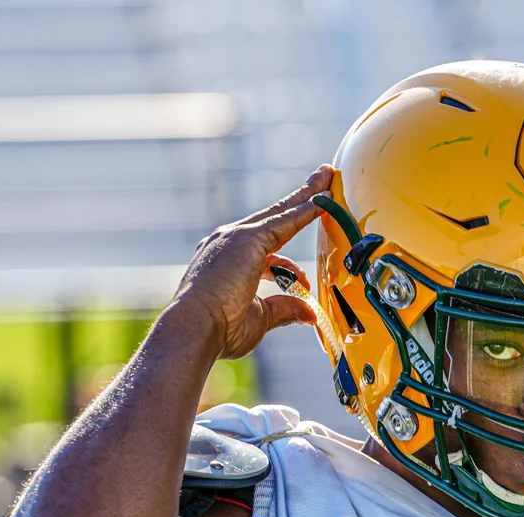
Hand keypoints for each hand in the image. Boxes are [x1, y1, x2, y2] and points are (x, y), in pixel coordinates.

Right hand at [169, 166, 332, 359]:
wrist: (194, 328)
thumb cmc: (219, 330)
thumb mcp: (259, 318)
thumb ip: (284, 309)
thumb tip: (309, 313)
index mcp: (229, 259)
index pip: (268, 241)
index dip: (290, 233)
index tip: (307, 222)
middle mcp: (229, 241)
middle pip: (274, 215)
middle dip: (299, 198)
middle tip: (322, 180)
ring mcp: (236, 237)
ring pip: (281, 212)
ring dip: (307, 196)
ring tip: (329, 179)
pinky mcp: (247, 239)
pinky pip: (287, 221)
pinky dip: (307, 209)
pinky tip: (324, 198)